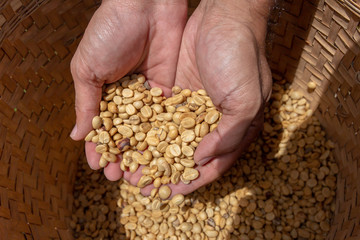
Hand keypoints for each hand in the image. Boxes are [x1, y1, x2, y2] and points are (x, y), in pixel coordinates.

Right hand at [70, 0, 186, 180]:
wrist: (145, 6)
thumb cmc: (109, 34)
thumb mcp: (87, 69)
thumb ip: (86, 104)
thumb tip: (78, 136)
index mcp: (104, 92)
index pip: (103, 126)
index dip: (101, 147)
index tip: (100, 168)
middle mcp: (128, 97)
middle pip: (126, 134)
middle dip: (124, 155)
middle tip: (122, 179)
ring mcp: (149, 95)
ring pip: (147, 131)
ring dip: (144, 153)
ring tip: (142, 174)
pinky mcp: (169, 90)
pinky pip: (166, 117)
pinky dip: (164, 136)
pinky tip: (164, 155)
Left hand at [141, 0, 273, 195]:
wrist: (222, 17)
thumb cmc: (241, 57)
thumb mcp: (246, 100)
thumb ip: (228, 135)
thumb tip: (202, 160)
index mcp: (235, 128)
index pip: (213, 164)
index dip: (193, 180)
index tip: (171, 193)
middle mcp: (212, 122)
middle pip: (187, 155)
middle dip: (165, 172)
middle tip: (142, 186)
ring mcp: (192, 107)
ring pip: (169, 139)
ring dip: (151, 155)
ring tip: (129, 168)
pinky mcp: (175, 92)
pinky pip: (159, 117)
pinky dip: (145, 131)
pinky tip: (130, 141)